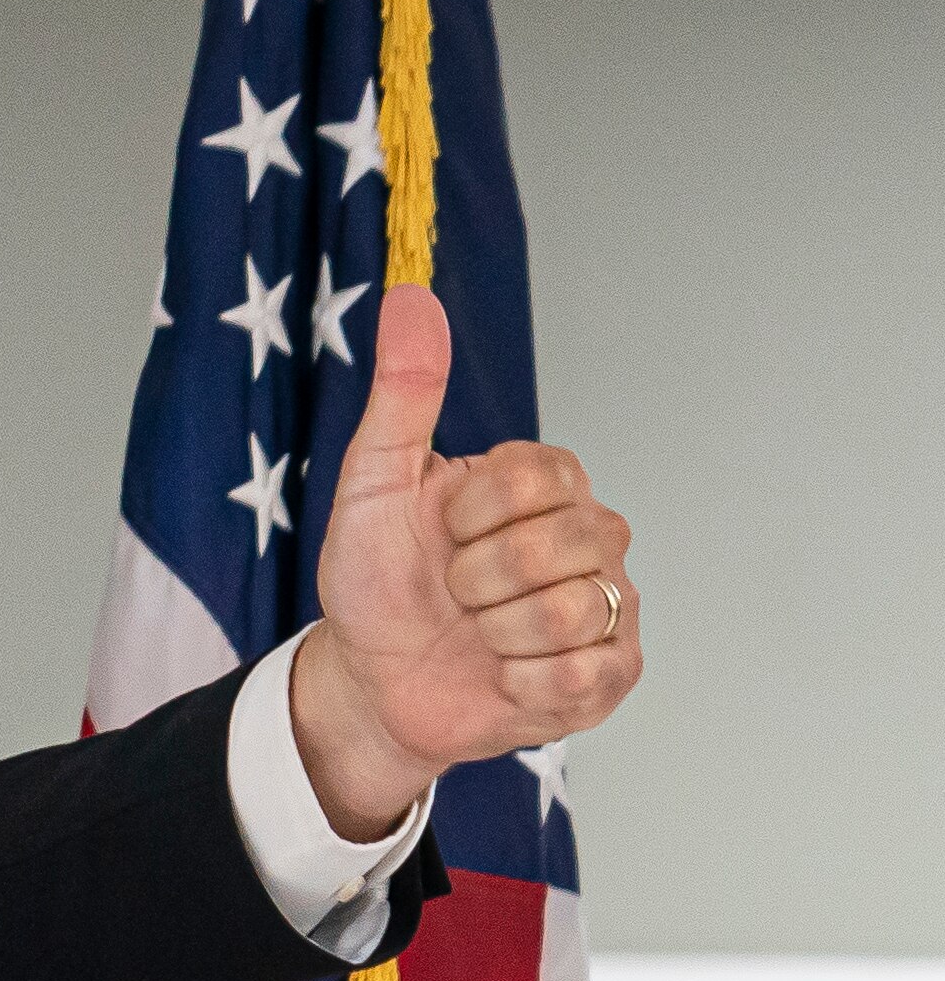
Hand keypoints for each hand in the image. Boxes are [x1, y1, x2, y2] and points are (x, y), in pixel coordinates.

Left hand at [291, 281, 641, 837]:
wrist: (369, 681)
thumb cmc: (376, 579)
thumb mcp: (373, 483)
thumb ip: (403, 392)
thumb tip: (409, 296)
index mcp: (548, 484)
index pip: (536, 478)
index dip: (468, 517)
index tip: (440, 534)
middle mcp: (594, 536)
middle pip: (558, 546)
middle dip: (476, 581)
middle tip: (453, 594)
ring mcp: (610, 606)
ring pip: (569, 613)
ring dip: (494, 634)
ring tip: (476, 635)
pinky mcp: (611, 675)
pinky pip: (579, 675)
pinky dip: (520, 684)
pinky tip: (501, 675)